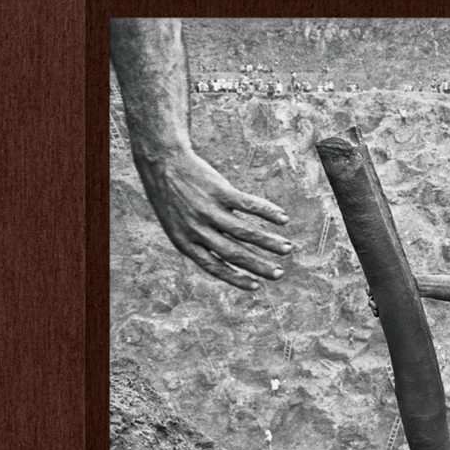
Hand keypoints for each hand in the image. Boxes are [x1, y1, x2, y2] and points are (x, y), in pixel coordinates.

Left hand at [134, 147, 292, 290]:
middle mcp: (196, 228)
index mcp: (184, 241)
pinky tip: (283, 219)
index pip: (213, 266)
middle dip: (259, 266)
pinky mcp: (218, 190)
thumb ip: (200, 240)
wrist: (161, 162)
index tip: (257, 286)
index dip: (236, 278)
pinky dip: (267, 212)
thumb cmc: (172, 197)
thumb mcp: (176, 224)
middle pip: (233, 252)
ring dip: (269, 242)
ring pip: (244, 231)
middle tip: (279, 274)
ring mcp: (208, 209)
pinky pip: (248, 204)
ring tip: (288, 248)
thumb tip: (232, 258)